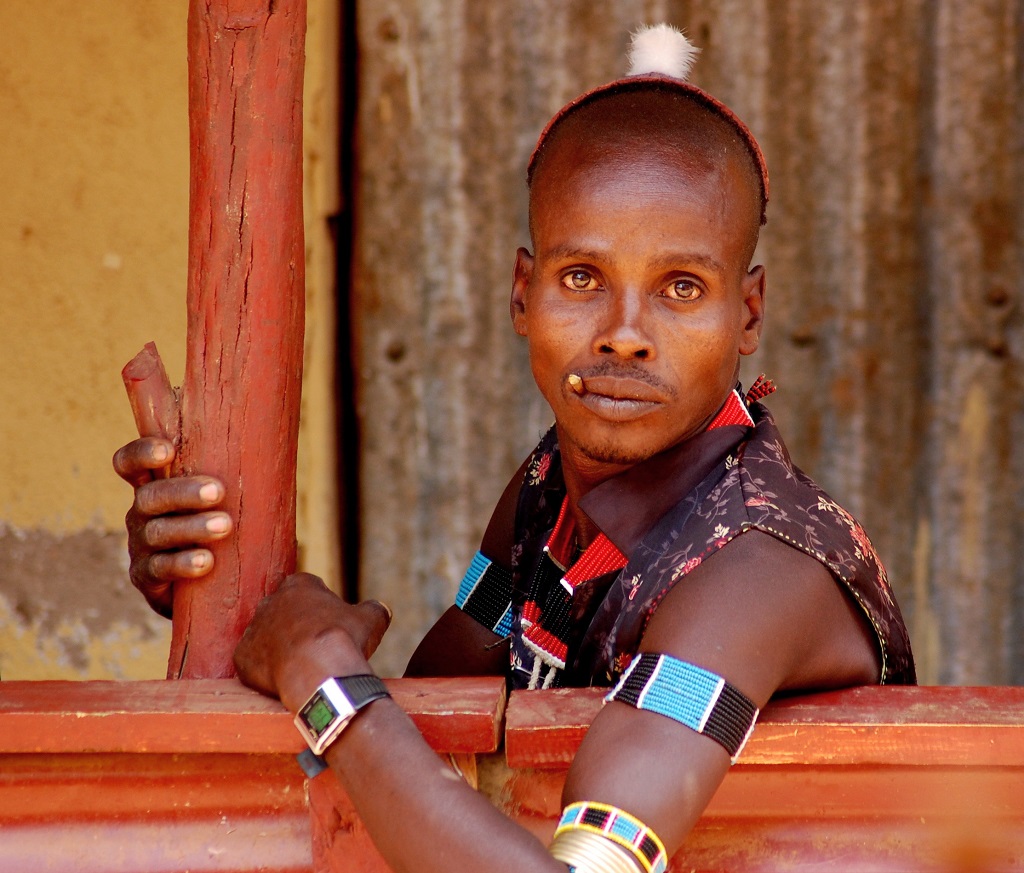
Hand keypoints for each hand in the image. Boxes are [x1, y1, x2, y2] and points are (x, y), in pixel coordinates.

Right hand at [112, 437, 232, 616]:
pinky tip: (206, 561)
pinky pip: (160, 568)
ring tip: (224, 526)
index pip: (131, 463)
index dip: (141, 453)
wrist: (206, 586)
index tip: (168, 450)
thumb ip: (233, 480)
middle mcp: (142, 513)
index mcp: (155, 486)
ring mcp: (140, 545)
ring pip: (158, 532)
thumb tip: (275, 459)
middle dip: (183, 492)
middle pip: (150, 497)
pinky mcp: (145, 577)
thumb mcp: (220, 501)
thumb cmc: (221, 527)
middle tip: (219, 491)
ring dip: (192, 528)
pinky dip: (184, 563)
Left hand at [234, 573, 392, 711]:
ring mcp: (254, 629)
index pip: (308, 588)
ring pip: (267, 637)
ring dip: (280, 647)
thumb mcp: (370, 619)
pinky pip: (254, 662)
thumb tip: (382, 609)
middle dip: (296, 624)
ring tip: (301, 666)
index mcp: (299, 585)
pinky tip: (286, 680)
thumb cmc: (344, 640)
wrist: (319, 673)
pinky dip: (267, 671)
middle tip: (315, 645)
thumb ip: (374, 609)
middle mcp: (271, 602)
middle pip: (283, 610)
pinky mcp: (242, 657)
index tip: (331, 623)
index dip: (321, 605)